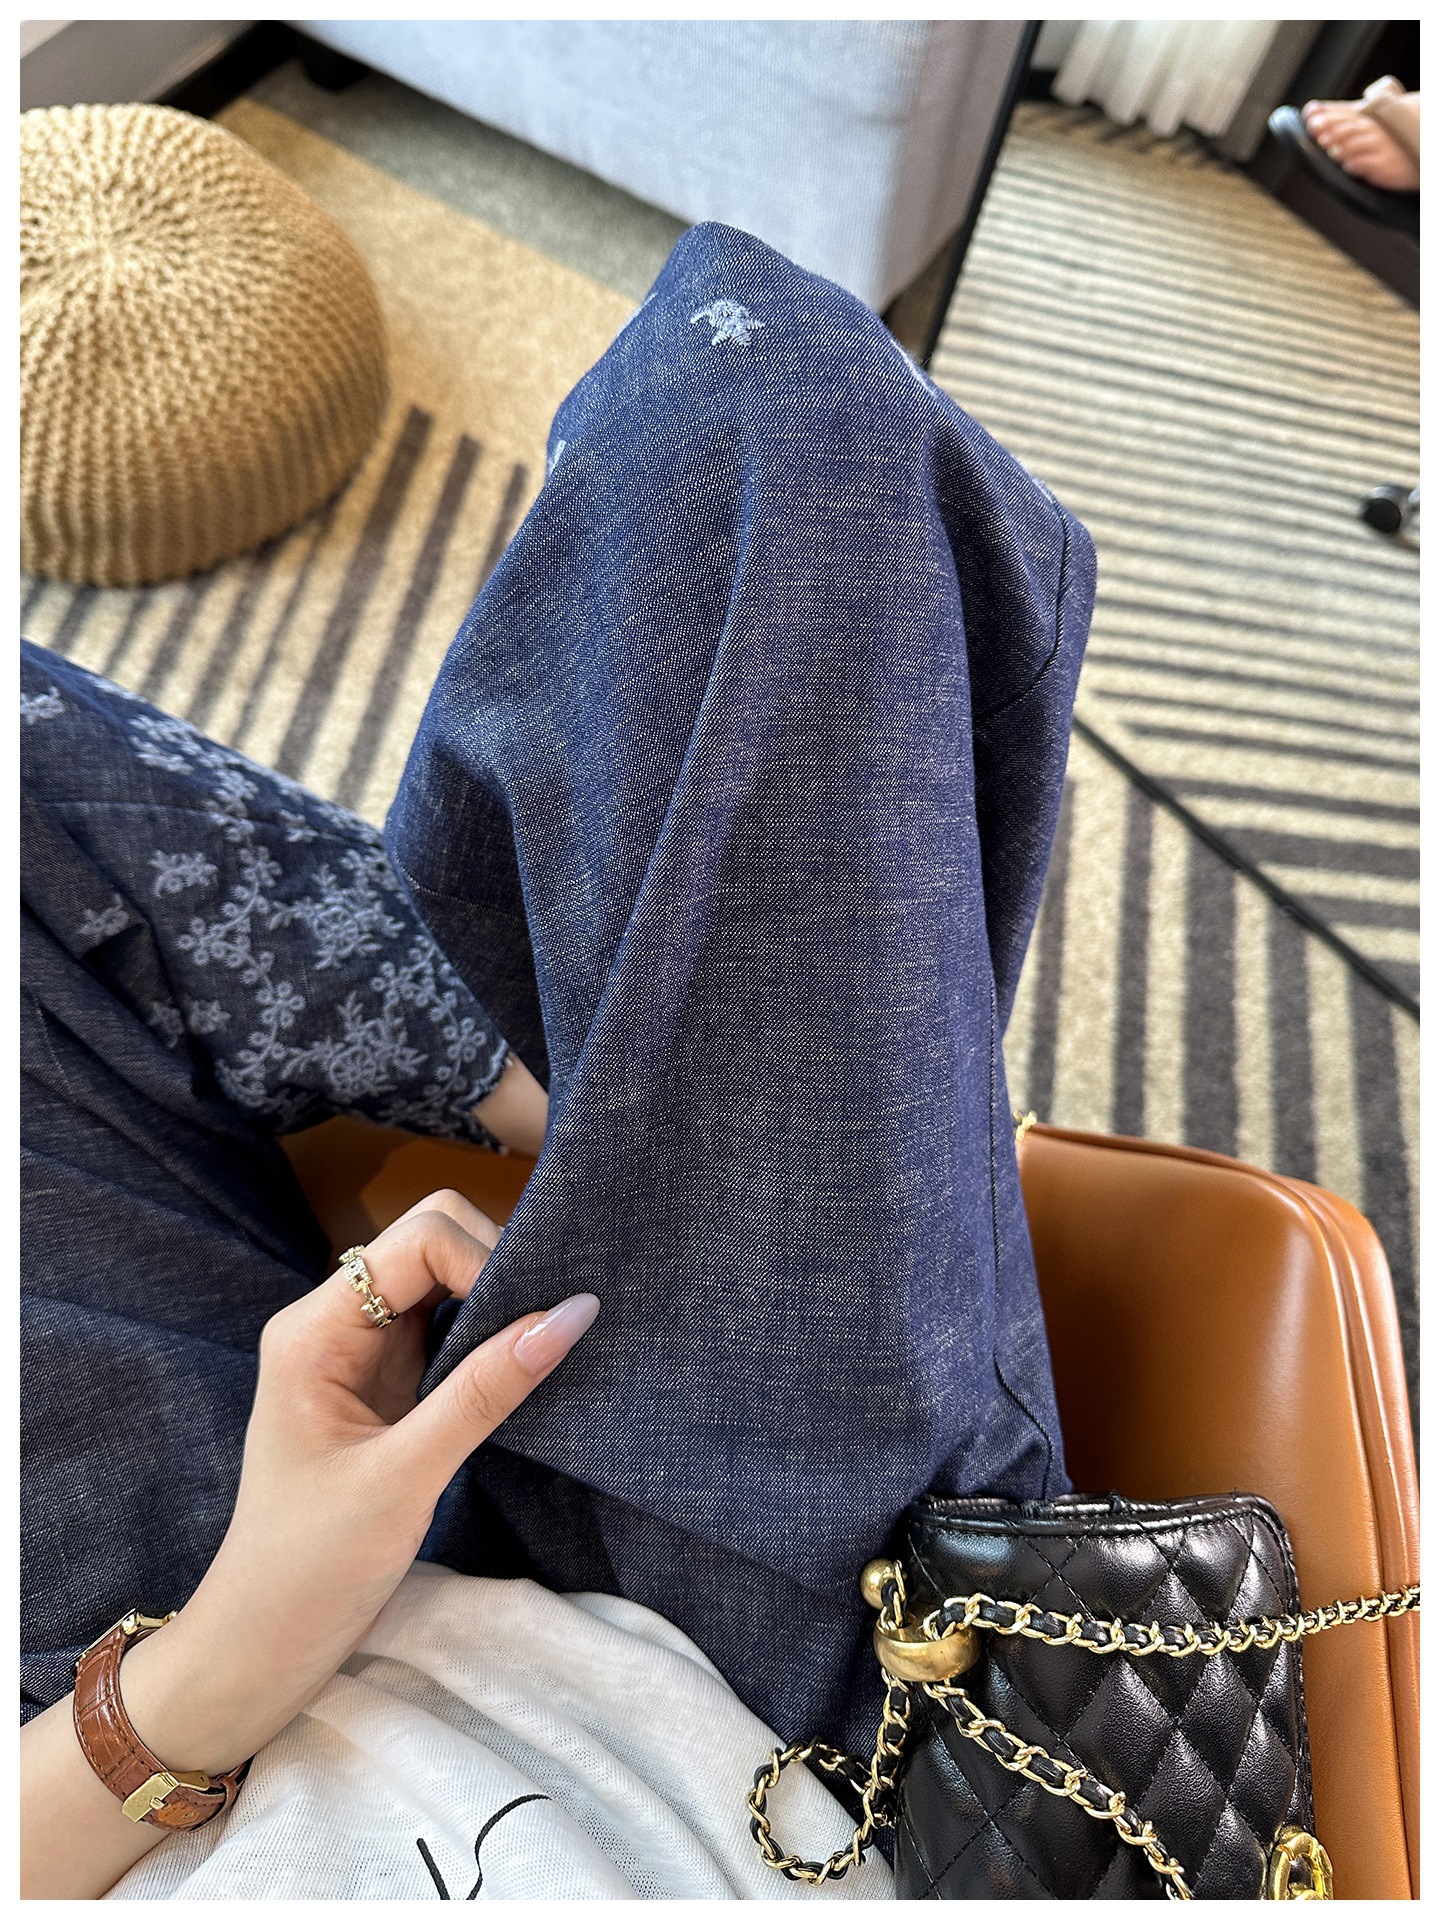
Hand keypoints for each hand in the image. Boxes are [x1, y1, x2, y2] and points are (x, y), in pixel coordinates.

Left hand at [119, 1190, 597, 1775]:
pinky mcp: (389, 1388)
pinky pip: (449, 1330)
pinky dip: (491, 1339)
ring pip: (446, 1283)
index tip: (533, 1325)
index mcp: (315, 1329)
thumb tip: (574, 1311)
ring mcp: (362, 1354)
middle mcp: (335, 1324)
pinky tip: (522, 1369)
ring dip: (499, 1304)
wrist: (260, 1650)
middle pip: (433, 1242)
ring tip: (545, 1347)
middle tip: (546, 1331)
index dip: (485, 1261)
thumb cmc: (311, 1569)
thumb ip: (486, 1390)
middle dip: (497, 1269)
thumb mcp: (405, 1478)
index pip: (418, 1239)